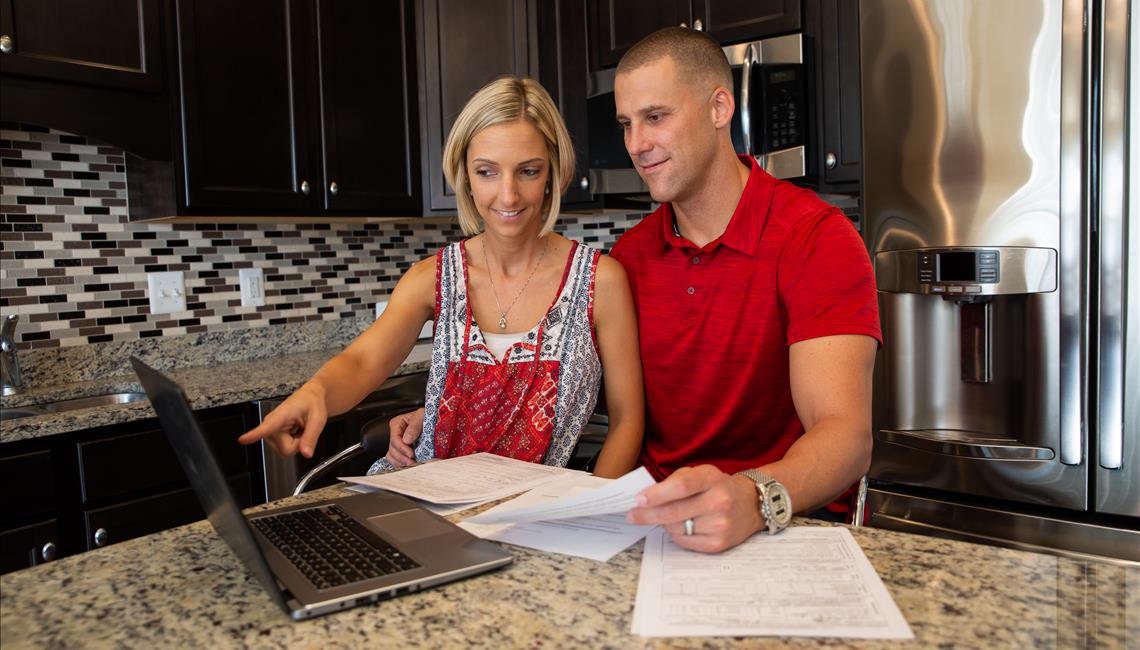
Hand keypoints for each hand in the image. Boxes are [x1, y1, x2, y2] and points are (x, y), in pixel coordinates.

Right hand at [237, 386, 326, 458]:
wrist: (309, 398)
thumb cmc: (311, 403)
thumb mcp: (317, 419)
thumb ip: (311, 437)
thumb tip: (306, 453)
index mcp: (282, 415)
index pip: (267, 426)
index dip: (255, 434)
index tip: (243, 439)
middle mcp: (271, 423)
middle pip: (286, 450)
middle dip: (299, 444)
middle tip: (304, 429)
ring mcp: (270, 431)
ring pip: (285, 451)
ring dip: (296, 443)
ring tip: (299, 429)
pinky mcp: (271, 436)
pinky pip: (284, 450)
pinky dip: (293, 443)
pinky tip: (296, 432)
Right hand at [385, 408, 425, 466]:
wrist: (434, 420)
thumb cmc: (427, 416)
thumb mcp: (422, 416)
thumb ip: (414, 426)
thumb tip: (406, 440)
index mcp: (397, 424)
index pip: (394, 439)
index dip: (402, 448)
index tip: (411, 454)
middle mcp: (395, 434)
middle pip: (393, 449)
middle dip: (402, 457)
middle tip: (413, 462)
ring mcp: (398, 443)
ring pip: (391, 456)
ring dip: (401, 462)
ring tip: (412, 464)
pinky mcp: (401, 450)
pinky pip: (395, 460)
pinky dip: (400, 464)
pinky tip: (408, 465)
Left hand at [626, 465, 762, 552]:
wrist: (752, 504)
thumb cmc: (718, 486)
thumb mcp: (701, 473)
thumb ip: (675, 481)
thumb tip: (646, 497)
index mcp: (712, 478)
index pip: (682, 486)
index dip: (657, 494)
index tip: (638, 499)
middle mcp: (719, 501)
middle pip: (674, 512)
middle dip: (647, 514)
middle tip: (632, 515)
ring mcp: (720, 525)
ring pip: (676, 528)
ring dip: (663, 523)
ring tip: (664, 516)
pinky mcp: (718, 544)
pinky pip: (684, 542)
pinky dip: (675, 534)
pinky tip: (679, 526)